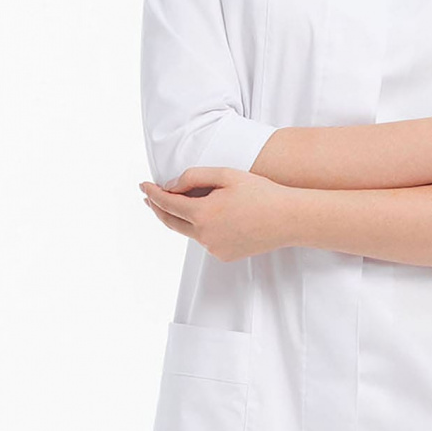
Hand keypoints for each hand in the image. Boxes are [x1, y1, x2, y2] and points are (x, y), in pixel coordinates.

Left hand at [139, 166, 294, 259]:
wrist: (288, 219)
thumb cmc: (261, 193)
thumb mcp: (226, 175)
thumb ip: (194, 177)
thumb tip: (171, 186)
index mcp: (203, 214)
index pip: (167, 203)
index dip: (153, 193)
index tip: (144, 185)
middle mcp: (204, 235)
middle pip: (171, 222)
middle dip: (158, 208)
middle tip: (149, 197)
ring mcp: (214, 248)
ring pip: (190, 231)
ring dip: (183, 218)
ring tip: (181, 203)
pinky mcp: (224, 256)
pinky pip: (206, 240)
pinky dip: (202, 228)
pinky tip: (212, 217)